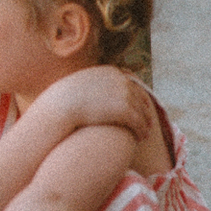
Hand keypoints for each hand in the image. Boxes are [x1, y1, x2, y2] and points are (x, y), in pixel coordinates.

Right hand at [37, 66, 152, 144]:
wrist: (63, 103)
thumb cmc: (67, 97)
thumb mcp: (83, 83)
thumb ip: (94, 84)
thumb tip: (93, 90)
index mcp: (112, 72)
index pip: (132, 84)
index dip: (137, 97)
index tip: (140, 107)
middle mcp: (122, 81)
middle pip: (140, 97)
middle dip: (144, 111)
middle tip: (147, 123)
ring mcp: (124, 94)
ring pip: (142, 111)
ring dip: (145, 124)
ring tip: (145, 134)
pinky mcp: (125, 109)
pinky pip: (139, 122)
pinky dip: (141, 131)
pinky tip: (140, 138)